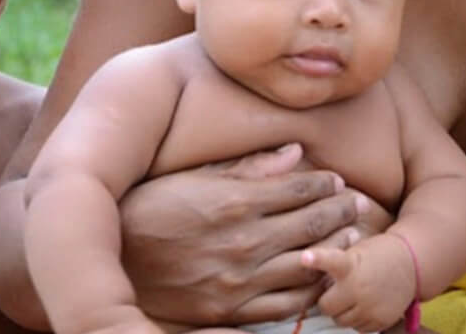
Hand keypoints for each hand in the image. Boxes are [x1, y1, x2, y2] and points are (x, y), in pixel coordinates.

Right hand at [117, 144, 368, 326]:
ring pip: (307, 265)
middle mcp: (243, 241)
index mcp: (234, 201)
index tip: (336, 180)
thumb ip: (248, 166)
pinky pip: (285, 305)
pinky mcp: (231, 313)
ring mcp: (239, 282)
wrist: (111, 262)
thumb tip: (295, 151)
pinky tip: (321, 276)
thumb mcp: (193, 177)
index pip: (298, 189)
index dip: (324, 184)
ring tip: (350, 235)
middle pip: (311, 224)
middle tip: (355, 203)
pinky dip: (310, 290)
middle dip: (339, 210)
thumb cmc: (150, 209)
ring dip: (334, 247)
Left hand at [303, 233, 416, 331]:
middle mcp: (359, 288)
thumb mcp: (356, 250)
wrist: (411, 264)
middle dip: (328, 300)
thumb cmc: (377, 254)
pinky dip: (357, 319)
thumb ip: (334, 264)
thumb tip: (311, 276)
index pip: (330, 262)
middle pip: (326, 307)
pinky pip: (357, 328)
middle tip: (337, 290)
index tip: (305, 257)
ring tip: (354, 296)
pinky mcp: (379, 322)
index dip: (317, 259)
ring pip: (340, 321)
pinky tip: (366, 303)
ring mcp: (369, 308)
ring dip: (342, 311)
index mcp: (350, 265)